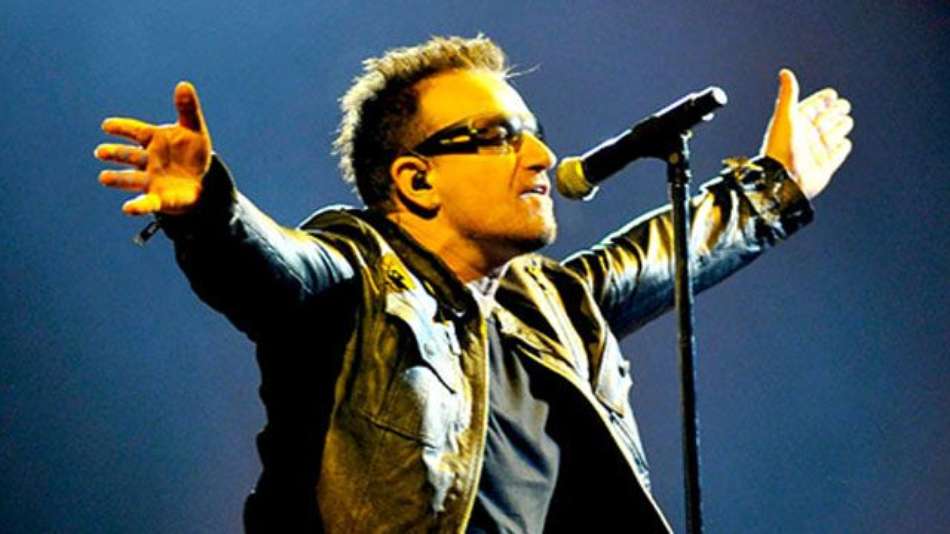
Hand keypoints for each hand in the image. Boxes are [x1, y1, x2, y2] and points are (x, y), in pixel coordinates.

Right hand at [95, 81, 211, 214]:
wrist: (201, 179)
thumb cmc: (192, 152)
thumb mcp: (193, 129)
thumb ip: (187, 109)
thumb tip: (183, 84)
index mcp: (155, 140)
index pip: (136, 131)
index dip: (122, 128)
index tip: (106, 125)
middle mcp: (149, 159)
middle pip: (130, 156)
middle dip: (116, 154)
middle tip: (100, 152)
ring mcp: (152, 179)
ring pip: (132, 179)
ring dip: (118, 179)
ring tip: (103, 178)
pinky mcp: (160, 198)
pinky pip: (147, 202)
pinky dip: (138, 206)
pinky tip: (127, 209)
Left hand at [760, 69, 852, 199]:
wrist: (784, 179)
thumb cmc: (782, 148)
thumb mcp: (786, 116)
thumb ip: (788, 94)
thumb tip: (785, 72)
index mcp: (796, 124)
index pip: (812, 108)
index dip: (822, 101)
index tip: (832, 94)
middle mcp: (806, 137)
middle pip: (825, 120)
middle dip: (834, 112)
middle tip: (843, 105)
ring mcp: (816, 151)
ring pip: (832, 134)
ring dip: (840, 126)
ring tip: (845, 121)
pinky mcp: (825, 166)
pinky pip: (837, 154)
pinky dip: (841, 147)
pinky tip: (843, 142)